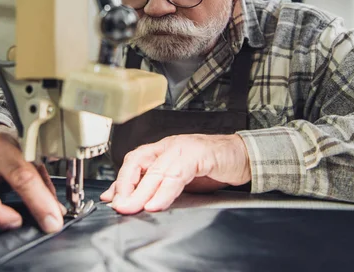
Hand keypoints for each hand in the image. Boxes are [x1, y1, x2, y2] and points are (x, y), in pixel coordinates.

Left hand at [100, 134, 250, 213]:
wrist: (243, 156)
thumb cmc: (212, 165)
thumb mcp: (180, 178)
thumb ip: (157, 185)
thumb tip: (130, 199)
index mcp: (162, 149)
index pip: (133, 161)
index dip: (120, 180)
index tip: (110, 199)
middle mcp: (169, 146)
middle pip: (139, 162)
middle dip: (125, 185)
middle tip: (119, 205)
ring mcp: (183, 148)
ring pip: (156, 170)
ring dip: (142, 191)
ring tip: (132, 207)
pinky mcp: (198, 155)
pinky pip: (177, 174)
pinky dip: (165, 191)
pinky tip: (156, 203)